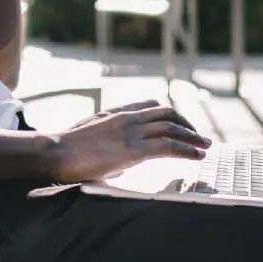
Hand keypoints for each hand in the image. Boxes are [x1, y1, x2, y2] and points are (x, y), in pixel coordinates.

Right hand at [45, 100, 211, 182]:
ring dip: (193, 137)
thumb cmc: (66, 147)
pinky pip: (168, 147)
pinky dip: (187, 150)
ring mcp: (131, 132)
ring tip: (205, 146)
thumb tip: (118, 156)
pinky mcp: (133, 150)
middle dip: (187, 124)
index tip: (181, 124)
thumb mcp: (89, 132)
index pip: (150, 105)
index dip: (170, 114)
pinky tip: (196, 156)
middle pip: (167, 114)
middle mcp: (127, 117)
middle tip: (200, 136)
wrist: (56, 151)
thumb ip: (107, 136)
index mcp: (117, 112)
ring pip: (172, 128)